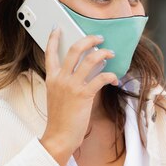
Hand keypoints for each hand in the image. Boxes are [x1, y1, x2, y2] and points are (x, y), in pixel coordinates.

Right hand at [39, 28, 117, 165]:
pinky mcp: (83, 95)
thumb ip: (66, 81)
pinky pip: (101, 78)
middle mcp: (60, 79)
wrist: (59, 137)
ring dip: (104, 54)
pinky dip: (110, 76)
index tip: (57, 28)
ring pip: (90, 60)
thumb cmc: (60, 119)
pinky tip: (114, 78)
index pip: (50, 53)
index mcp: (51, 78)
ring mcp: (71, 86)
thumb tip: (86, 68)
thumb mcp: (57, 96)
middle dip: (89, 40)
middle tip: (99, 38)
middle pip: (75, 49)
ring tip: (111, 54)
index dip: (53, 38)